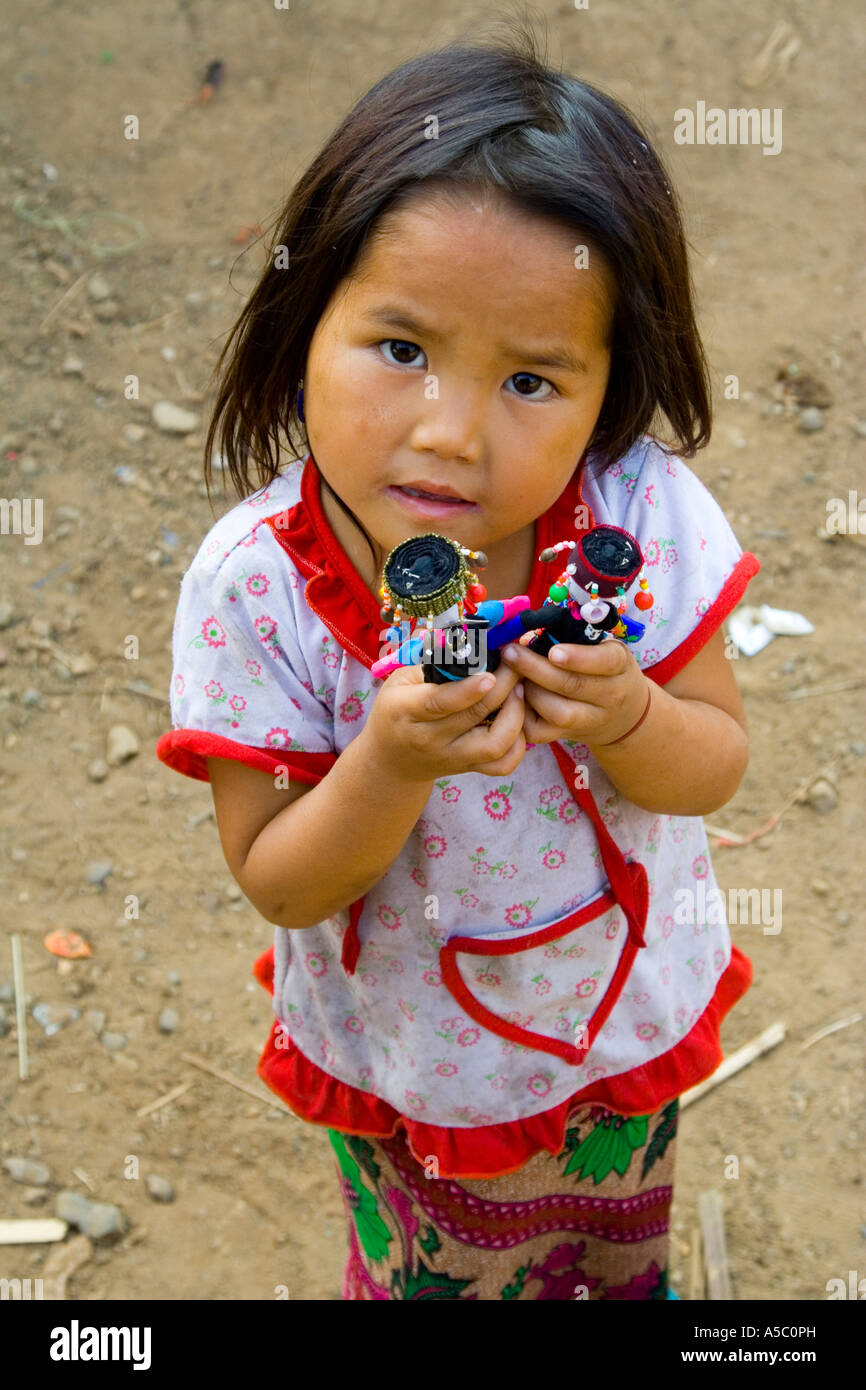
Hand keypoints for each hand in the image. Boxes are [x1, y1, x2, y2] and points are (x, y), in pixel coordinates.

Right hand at [366, 658, 526, 781]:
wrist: (391, 760)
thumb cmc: (396, 710)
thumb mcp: (400, 681)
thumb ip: (432, 665)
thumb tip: (472, 646)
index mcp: (406, 710)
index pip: (440, 702)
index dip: (469, 689)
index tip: (491, 675)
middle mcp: (429, 738)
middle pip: (476, 715)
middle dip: (504, 685)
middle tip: (517, 663)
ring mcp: (452, 757)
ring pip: (495, 745)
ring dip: (516, 715)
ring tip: (519, 691)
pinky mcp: (468, 768)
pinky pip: (502, 765)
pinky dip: (518, 745)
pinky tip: (517, 722)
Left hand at [499, 635, 648, 748]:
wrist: (625, 715)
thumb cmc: (604, 669)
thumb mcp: (603, 647)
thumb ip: (576, 638)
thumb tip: (530, 628)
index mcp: (620, 666)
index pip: (605, 661)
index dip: (578, 658)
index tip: (553, 651)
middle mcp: (610, 696)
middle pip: (573, 686)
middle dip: (536, 668)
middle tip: (511, 652)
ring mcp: (590, 720)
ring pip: (557, 712)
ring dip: (529, 691)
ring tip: (511, 674)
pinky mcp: (568, 736)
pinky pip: (541, 732)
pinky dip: (522, 714)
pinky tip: (514, 695)